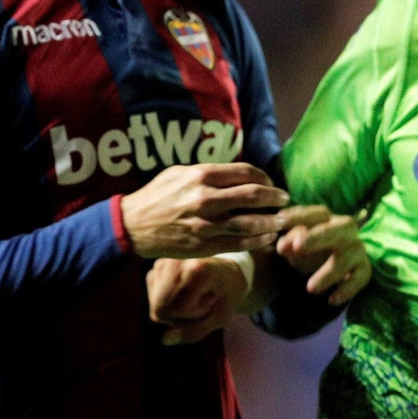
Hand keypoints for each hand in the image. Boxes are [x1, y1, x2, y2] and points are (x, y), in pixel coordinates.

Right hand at [120, 163, 289, 258]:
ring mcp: (205, 224)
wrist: (133, 226)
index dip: (264, 177)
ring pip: (250, 222)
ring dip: (271, 221)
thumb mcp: (179, 173)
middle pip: (253, 195)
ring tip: (281, 220)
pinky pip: (239, 243)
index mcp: (200, 176)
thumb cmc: (157, 196)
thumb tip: (238, 174)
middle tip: (284, 199)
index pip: (244, 173)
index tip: (271, 182)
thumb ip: (208, 173)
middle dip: (274, 197)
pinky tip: (267, 237)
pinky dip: (258, 240)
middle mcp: (205, 199)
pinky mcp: (204, 245)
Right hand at [146, 257, 245, 345]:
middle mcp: (174, 260)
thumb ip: (195, 331)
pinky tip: (183, 292)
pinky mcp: (155, 266)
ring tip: (193, 296)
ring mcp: (162, 261)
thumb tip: (165, 339)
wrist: (228, 270)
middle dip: (180, 315)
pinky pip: (153, 298)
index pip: (177, 310)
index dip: (195, 313)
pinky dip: (167, 302)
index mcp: (196, 269)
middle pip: (160, 309)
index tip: (212, 299)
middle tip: (201, 301)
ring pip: (155, 306)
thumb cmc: (228, 294)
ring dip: (173, 310)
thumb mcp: (220, 316)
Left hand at [274, 205, 371, 305]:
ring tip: (310, 289)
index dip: (300, 216)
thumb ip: (289, 243)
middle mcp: (346, 231)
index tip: (280, 221)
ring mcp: (357, 250)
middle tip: (297, 247)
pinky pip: (359, 279)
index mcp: (329, 220)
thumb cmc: (313, 250)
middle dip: (317, 237)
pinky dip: (346, 290)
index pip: (317, 213)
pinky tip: (331, 300)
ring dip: (328, 272)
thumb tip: (283, 247)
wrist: (338, 268)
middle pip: (338, 229)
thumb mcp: (297, 246)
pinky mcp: (364, 270)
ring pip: (347, 257)